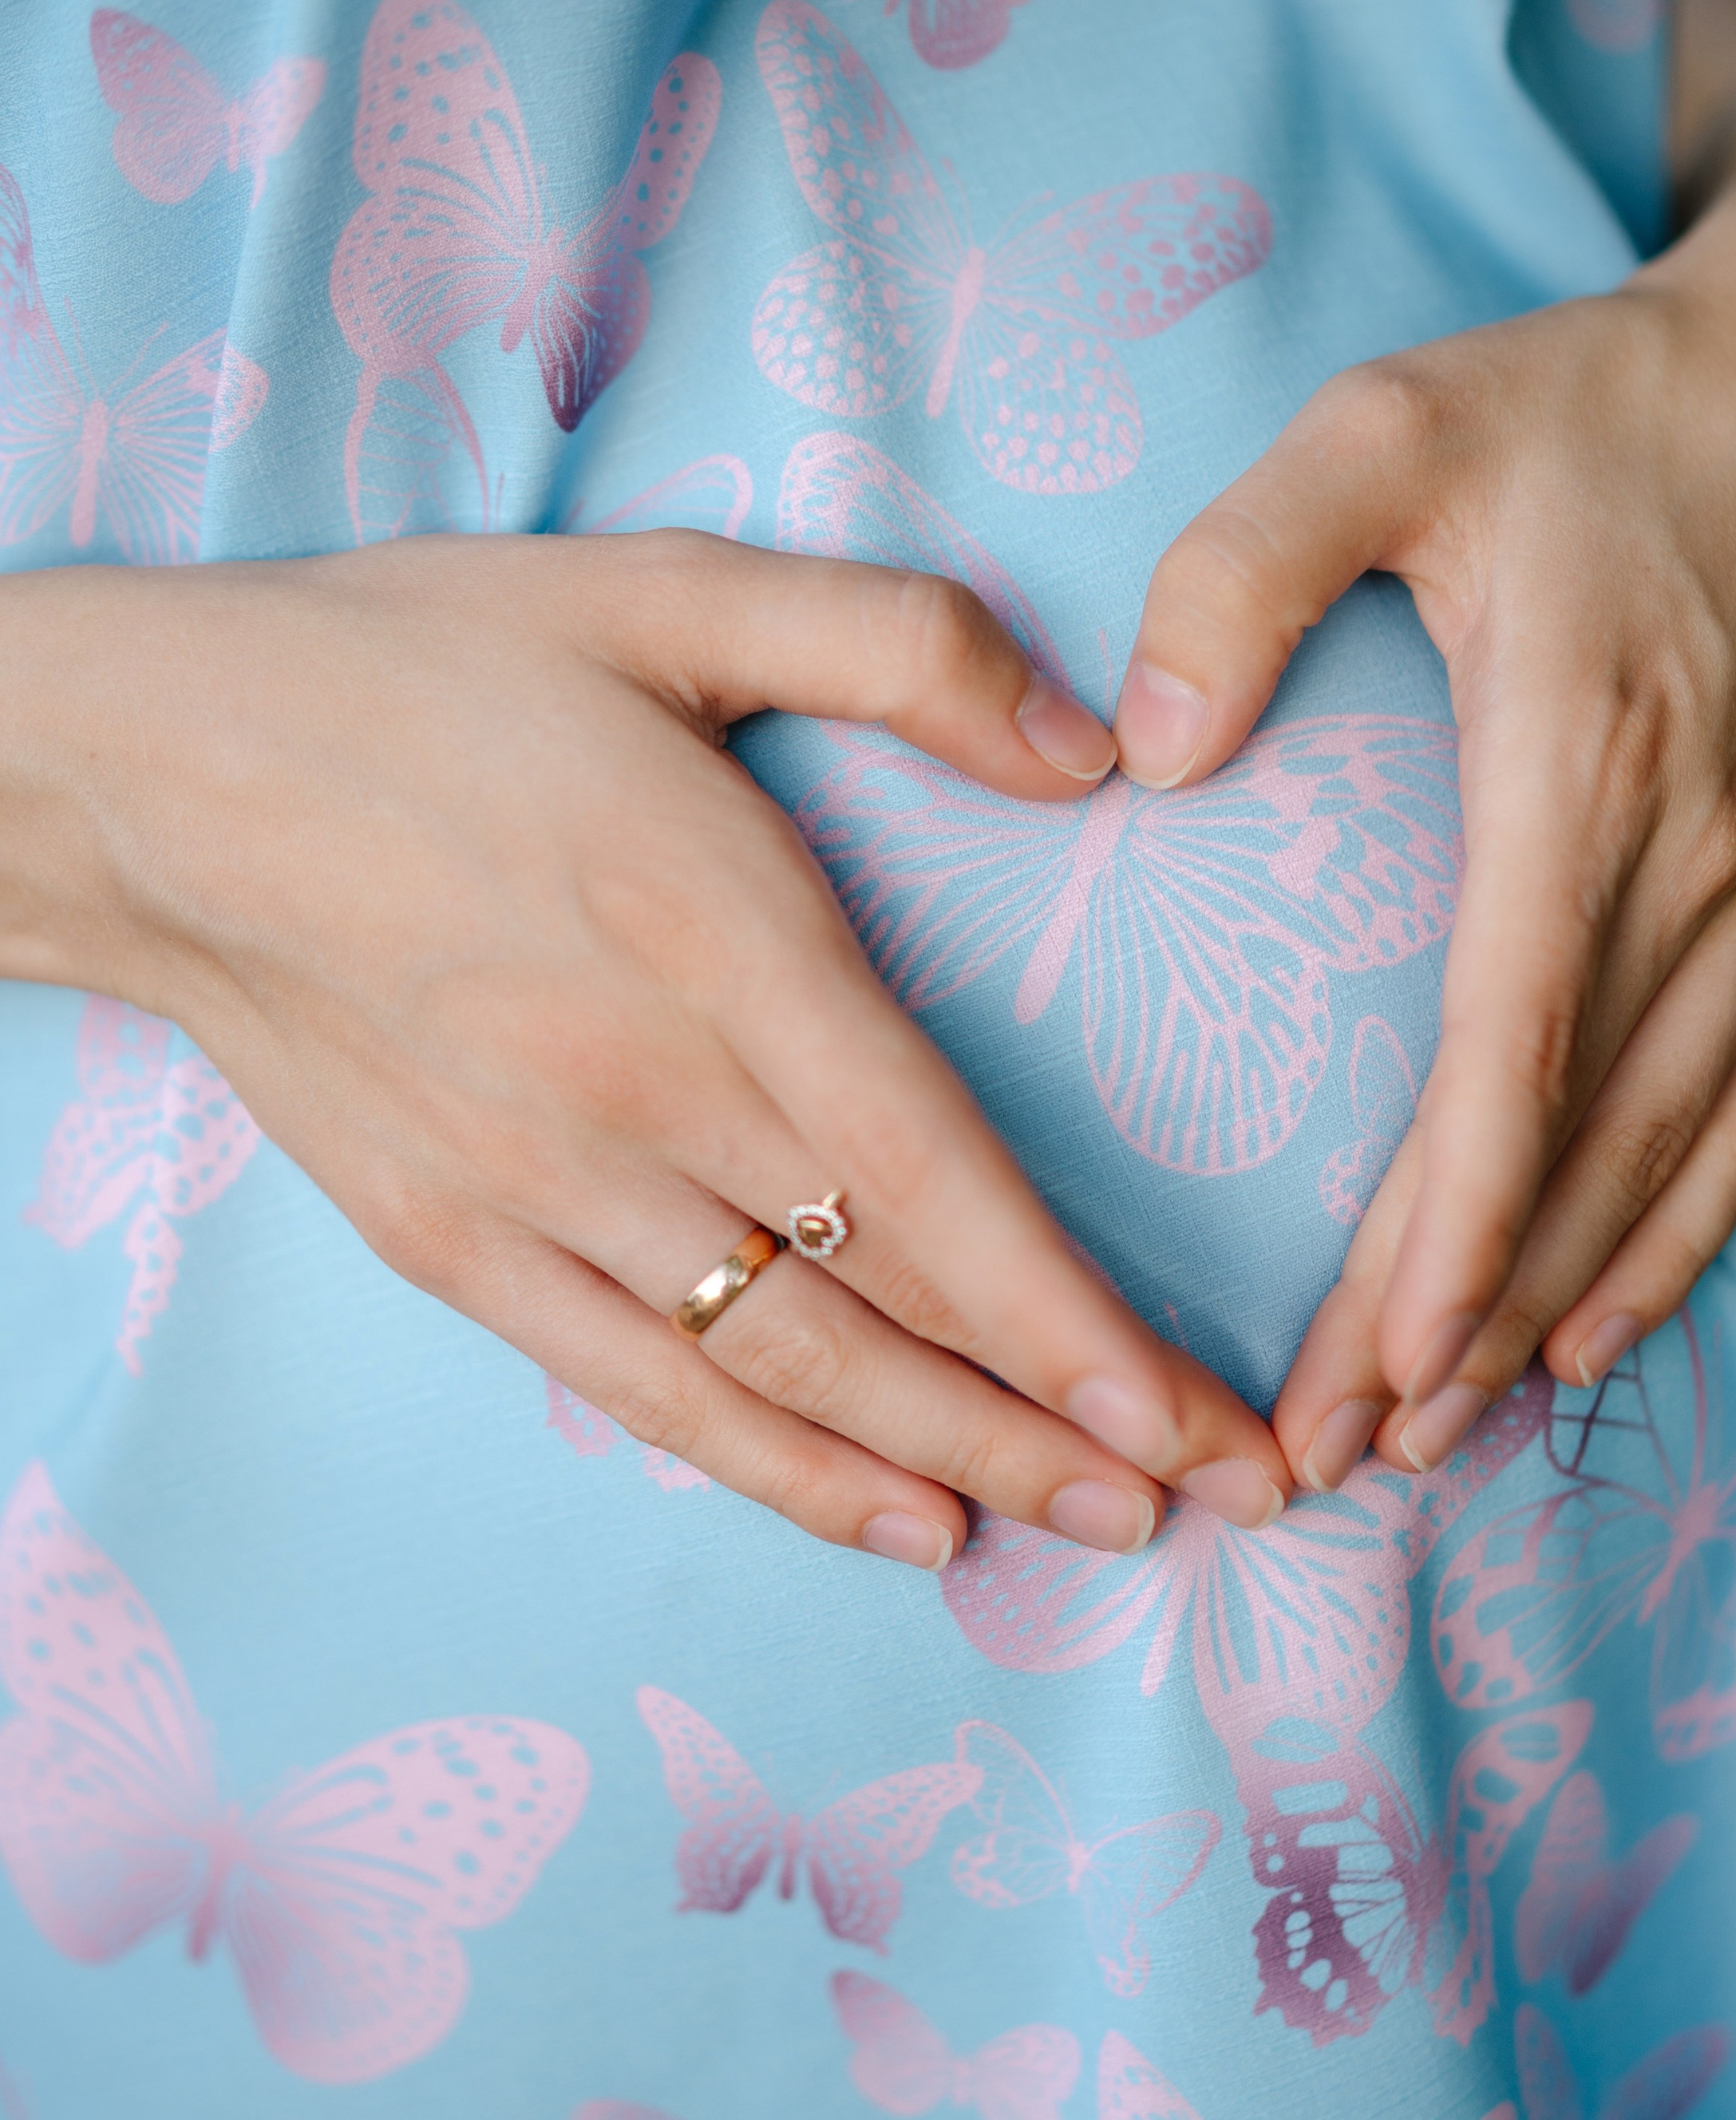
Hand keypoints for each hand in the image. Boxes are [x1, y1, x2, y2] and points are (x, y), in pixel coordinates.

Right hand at [0, 532, 1292, 1558]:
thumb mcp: (665, 589)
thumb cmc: (417, 671)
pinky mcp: (453, 1242)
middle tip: (1204, 1499)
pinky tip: (892, 1518)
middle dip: (1057, 1418)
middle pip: (880, 1300)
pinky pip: (641, 1390)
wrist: (147, 776)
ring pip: (776, 1371)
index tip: (1182, 1408)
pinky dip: (774, 1470)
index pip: (925, 1167)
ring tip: (1084, 1531)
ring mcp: (534, 1187)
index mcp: (710, 931)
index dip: (1065, 1310)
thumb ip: (898, 644)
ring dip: (945, 1462)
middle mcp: (632, 1091)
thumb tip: (1095, 743)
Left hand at [1112, 133, 1735, 1484]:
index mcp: (1585, 763)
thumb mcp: (1381, 427)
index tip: (1359, 1367)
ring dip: (1566, 1299)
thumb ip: (1243, 571)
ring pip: (1678, 1150)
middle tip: (1344, 1452)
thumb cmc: (1576, 400)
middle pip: (1584, 1147)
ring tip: (1452, 1423)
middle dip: (1464, 1318)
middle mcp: (1712, 854)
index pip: (1511, 1057)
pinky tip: (1608, 1317)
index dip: (1442, 1235)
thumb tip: (1143, 753)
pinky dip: (1687, 1223)